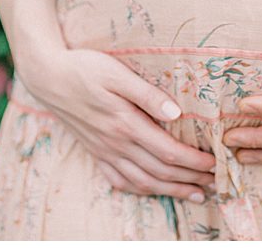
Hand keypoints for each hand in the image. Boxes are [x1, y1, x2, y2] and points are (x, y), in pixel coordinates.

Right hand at [19, 47, 216, 199]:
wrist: (46, 76)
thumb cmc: (83, 68)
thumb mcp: (116, 72)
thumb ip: (147, 95)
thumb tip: (177, 113)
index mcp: (125, 123)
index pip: (168, 152)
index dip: (194, 162)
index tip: (214, 163)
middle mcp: (115, 143)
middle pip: (160, 171)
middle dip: (190, 179)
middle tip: (215, 182)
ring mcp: (104, 151)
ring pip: (143, 181)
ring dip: (171, 190)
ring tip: (195, 193)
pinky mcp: (95, 152)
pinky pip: (120, 181)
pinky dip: (141, 189)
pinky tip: (153, 189)